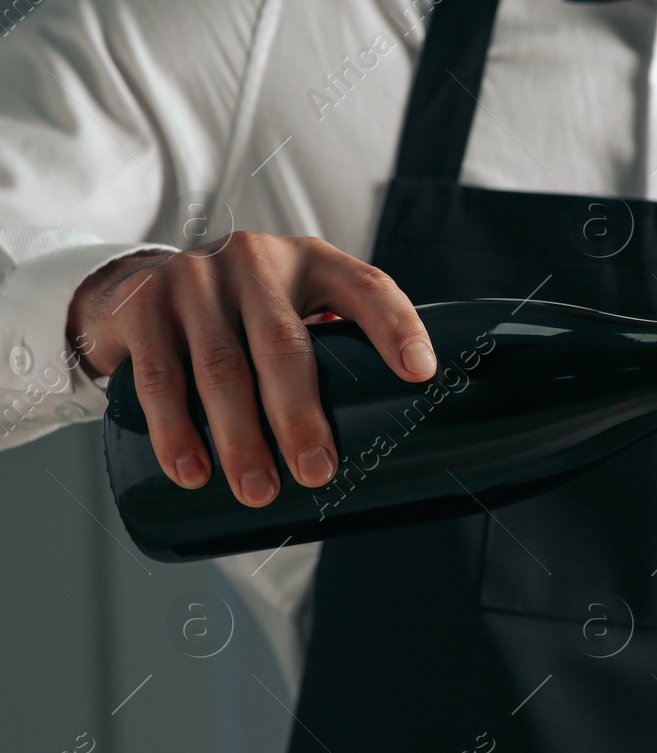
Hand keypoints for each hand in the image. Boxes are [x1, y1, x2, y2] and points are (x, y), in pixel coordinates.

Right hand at [67, 233, 435, 506]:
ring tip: (259, 492)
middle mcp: (255, 261)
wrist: (140, 284)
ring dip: (240, 438)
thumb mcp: (296, 309)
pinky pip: (159, 376)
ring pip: (221, 368)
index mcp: (313, 263)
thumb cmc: (245, 314)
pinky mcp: (144, 305)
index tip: (421, 373)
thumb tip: (392, 441)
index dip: (396, 327)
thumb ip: (336, 351)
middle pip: (284, 344)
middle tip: (317, 473)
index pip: (367, 288)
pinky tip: (193, 472)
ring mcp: (195, 279)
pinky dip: (176, 432)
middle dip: (300, 415)